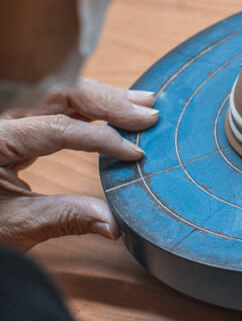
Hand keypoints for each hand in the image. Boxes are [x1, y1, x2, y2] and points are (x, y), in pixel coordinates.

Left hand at [0, 78, 157, 251]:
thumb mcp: (9, 228)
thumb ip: (62, 218)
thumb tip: (113, 223)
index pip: (58, 128)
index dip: (101, 139)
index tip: (134, 153)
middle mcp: (0, 117)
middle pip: (59, 93)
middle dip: (107, 101)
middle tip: (148, 112)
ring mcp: (4, 116)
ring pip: (56, 92)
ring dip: (101, 99)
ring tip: (141, 105)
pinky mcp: (9, 124)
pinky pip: (49, 105)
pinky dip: (83, 109)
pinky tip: (111, 114)